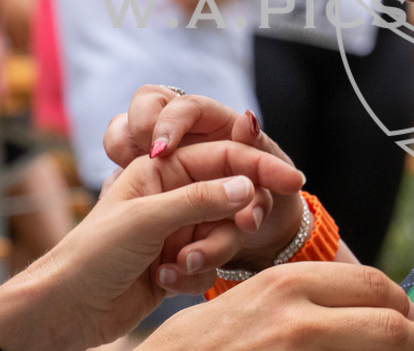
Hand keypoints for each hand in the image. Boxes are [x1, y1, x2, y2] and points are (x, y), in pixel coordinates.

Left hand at [105, 87, 315, 269]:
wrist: (65, 311)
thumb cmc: (92, 255)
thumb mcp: (147, 219)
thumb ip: (201, 199)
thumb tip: (248, 187)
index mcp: (163, 169)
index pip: (225, 157)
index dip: (260, 167)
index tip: (293, 180)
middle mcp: (174, 195)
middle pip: (232, 198)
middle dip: (234, 221)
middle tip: (246, 231)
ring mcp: (178, 229)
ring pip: (224, 234)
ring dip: (209, 252)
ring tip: (179, 265)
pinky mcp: (179, 261)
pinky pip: (211, 263)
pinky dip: (196, 274)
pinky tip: (166, 281)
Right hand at [140, 262, 413, 349]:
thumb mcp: (244, 306)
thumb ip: (299, 301)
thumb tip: (354, 308)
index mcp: (288, 286)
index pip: (376, 286)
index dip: (398, 306)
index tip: (401, 319)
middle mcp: (300, 320)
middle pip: (395, 325)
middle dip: (411, 339)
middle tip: (410, 347)